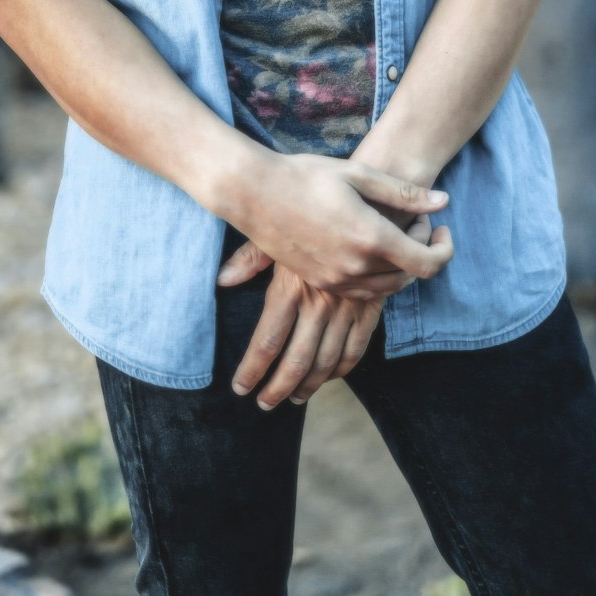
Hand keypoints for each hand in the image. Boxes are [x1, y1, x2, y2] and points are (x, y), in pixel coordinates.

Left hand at [220, 212, 439, 408]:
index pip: (268, 339)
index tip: (241, 387)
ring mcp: (348, 305)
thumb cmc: (317, 201)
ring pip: (328, 360)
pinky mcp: (371, 304)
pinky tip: (330, 378)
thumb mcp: (279, 221)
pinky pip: (357, 347)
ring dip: (309, 384)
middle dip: (278, 387)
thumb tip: (223, 280)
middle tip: (264, 405)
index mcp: (292, 283)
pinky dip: (342, 368)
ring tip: (292, 399)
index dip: (253, 368)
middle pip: (296, 359)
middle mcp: (320, 299)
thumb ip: (252, 256)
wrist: (372, 190)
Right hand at [228, 147, 452, 300]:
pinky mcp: (321, 283)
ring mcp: (337, 280)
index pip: (427, 263)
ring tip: (393, 235)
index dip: (444, 249)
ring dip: (400, 268)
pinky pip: (363, 291)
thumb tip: (443, 201)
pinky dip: (377, 276)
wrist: (254, 192)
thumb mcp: (358, 174)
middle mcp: (356, 266)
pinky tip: (369, 249)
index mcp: (371, 237)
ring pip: (387, 288)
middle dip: (421, 252)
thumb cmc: (305, 175)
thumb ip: (404, 193)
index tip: (443, 230)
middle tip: (414, 222)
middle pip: (410, 277)